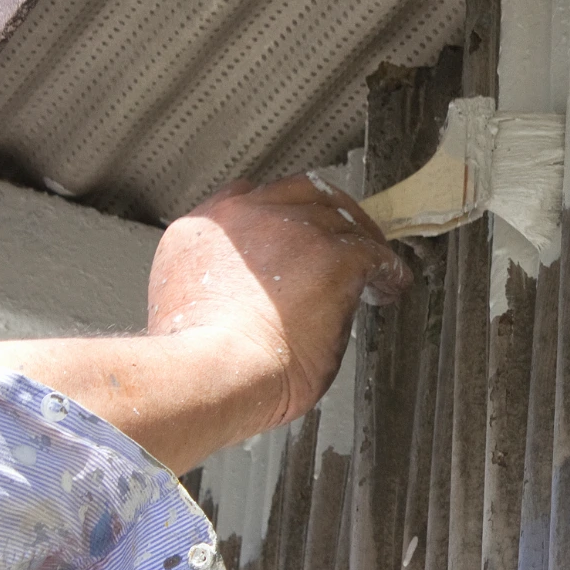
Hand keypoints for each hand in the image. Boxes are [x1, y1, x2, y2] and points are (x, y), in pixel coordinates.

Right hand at [0, 172, 408, 473]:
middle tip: (343, 240)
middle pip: (301, 193)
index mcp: (203, 226)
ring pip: (341, 216)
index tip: (293, 238)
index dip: (281, 218)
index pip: (253, 200)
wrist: (208, 376)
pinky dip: (386, 269)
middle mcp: (247, 213)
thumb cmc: (189, 367)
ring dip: (359, 238)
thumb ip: (201, 289)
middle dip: (324, 217)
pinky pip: (373, 252)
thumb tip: (210, 313)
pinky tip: (390, 287)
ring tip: (372, 262)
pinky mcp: (332, 256)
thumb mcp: (179, 308)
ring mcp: (293, 230)